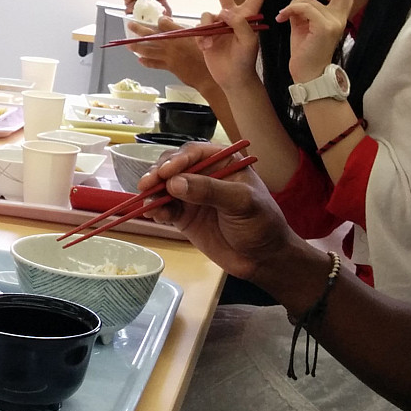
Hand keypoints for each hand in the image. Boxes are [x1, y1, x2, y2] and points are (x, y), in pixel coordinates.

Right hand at [122, 0, 171, 18]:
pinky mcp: (131, 20)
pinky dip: (137, 14)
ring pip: (127, 4)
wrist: (166, 27)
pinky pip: (129, 15)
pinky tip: (144, 15)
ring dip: (135, 4)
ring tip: (145, 7)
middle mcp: (133, 1)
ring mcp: (131, 11)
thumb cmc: (163, 12)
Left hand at [127, 14, 215, 88]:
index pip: (164, 23)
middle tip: (130, 25)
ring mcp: (169, 56)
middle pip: (151, 35)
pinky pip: (154, 64)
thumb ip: (189, 32)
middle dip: (139, 30)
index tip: (158, 20)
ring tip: (128, 45)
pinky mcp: (169, 67)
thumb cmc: (208, 55)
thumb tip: (180, 28)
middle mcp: (172, 44)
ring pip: (149, 50)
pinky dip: (146, 62)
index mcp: (181, 34)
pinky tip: (140, 60)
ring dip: (137, 47)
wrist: (208, 75)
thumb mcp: (201, 38)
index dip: (160, 20)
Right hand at [138, 141, 294, 281]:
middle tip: (147, 185)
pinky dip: (156, 210)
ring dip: (153, 192)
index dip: (177, 159)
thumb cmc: (262, 223)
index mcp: (222, 162)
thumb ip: (210, 190)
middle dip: (158, 174)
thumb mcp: (242, 202)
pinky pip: (165, 208)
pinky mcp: (184, 216)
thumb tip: (175, 183)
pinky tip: (155, 214)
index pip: (194, 152)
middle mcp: (204, 174)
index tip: (165, 172)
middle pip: (173, 166)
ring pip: (164, 186)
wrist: (263, 258)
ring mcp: (192, 195)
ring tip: (148, 202)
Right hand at [194, 0, 273, 88]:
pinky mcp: (205, 32)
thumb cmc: (245, 60)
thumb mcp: (249, 42)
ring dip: (208, 28)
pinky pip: (200, 26)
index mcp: (247, 15)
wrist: (232, 77)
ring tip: (210, 43)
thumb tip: (223, 12)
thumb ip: (240, 24)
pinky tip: (206, 47)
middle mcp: (231, 15)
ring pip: (208, 14)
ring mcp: (217, 23)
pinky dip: (201, 36)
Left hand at [282, 0, 356, 82]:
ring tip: (284, 20)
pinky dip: (289, 11)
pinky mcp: (324, 26)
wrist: (307, 75)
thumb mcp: (303, 27)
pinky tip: (282, 20)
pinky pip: (302, 7)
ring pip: (307, 0)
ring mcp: (334, 21)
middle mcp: (340, 17)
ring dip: (291, 8)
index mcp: (336, 15)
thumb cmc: (304, 53)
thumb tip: (298, 2)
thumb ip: (304, 11)